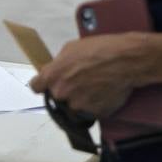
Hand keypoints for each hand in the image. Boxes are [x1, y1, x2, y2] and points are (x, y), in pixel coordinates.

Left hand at [29, 33, 149, 118]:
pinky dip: (96, 105)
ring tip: (95, 87)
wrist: (125, 60)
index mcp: (52, 76)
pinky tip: (104, 93)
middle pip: (57, 98)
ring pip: (74, 107)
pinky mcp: (94, 113)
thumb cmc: (98, 49)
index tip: (48, 84)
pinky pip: (91, 112)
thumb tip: (56, 70)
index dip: (42, 85)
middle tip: (80, 82)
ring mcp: (77, 105)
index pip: (36, 87)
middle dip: (66, 92)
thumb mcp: (71, 48)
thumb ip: (58, 63)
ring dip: (81, 100)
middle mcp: (62, 93)